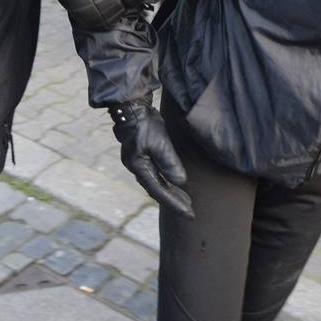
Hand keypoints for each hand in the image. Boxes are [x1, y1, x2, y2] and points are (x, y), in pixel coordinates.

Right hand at [108, 97, 193, 218]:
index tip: (189, 213)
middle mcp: (136, 168)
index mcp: (138, 167)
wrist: (131, 107)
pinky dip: (166, 182)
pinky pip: (155, 174)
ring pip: (156, 183)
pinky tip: (173, 183)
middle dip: (174, 201)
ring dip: (170, 192)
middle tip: (190, 212)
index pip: (159, 191)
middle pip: (157, 190)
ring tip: (185, 201)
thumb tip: (181, 182)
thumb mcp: (159, 141)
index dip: (174, 203)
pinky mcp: (141, 155)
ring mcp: (138, 162)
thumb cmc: (144, 123)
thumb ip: (169, 161)